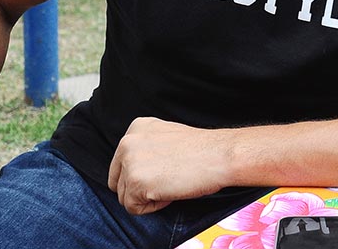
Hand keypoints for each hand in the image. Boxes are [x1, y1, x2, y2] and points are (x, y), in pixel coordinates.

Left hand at [108, 117, 229, 214]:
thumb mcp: (166, 136)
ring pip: (124, 197)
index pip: (121, 164)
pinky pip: (134, 208)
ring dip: (147, 197)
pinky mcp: (136, 182)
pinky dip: (153, 206)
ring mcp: (130, 162)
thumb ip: (145, 148)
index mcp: (135, 128)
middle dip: (140, 188)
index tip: (165, 169)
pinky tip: (171, 190)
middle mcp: (127, 143)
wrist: (219, 155)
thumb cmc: (202, 149)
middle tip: (168, 179)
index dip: (143, 174)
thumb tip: (136, 169)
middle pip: (118, 182)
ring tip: (171, 182)